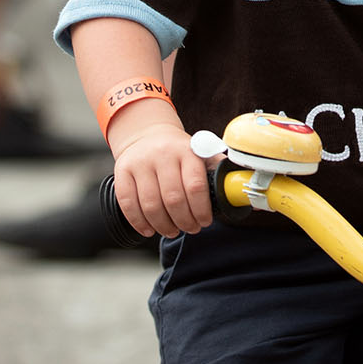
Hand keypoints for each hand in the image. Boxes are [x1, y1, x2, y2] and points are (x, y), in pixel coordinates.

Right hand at [111, 122, 215, 237]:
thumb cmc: (179, 151)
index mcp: (187, 151)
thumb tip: (241, 188)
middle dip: (184, 221)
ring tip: (172, 230)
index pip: (195, 186)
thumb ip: (218, 170)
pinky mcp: (122, 171)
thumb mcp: (201, 153)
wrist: (147, 133)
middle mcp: (163, 154)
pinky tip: (149, 229)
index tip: (205, 221)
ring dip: (163, 225)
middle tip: (190, 228)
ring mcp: (140, 162)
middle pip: (173, 198)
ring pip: (151, 204)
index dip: (201, 210)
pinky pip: (128, 203)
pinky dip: (139, 222)